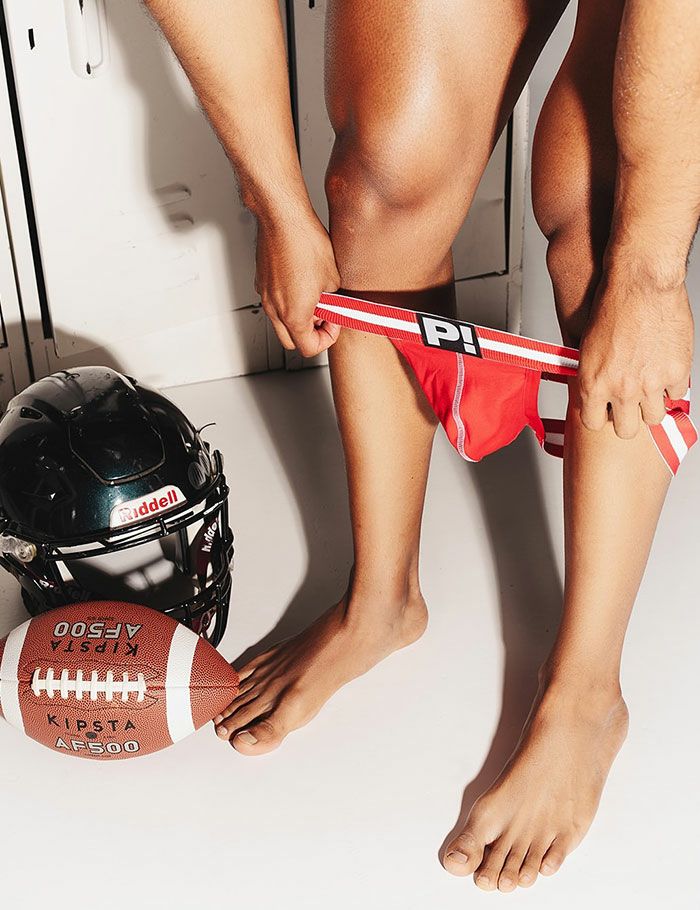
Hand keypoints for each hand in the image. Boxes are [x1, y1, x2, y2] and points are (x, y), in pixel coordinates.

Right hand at [254, 206, 340, 357]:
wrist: (283, 217)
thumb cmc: (305, 243)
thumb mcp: (333, 278)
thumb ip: (332, 300)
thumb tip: (332, 304)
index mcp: (294, 315)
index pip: (309, 348)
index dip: (326, 339)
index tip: (333, 323)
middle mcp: (275, 309)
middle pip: (291, 342)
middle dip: (309, 335)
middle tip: (323, 317)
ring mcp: (265, 296)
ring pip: (280, 323)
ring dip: (297, 319)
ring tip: (313, 298)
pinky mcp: (261, 282)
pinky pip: (273, 303)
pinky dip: (286, 303)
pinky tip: (299, 284)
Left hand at [578, 267, 693, 438]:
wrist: (640, 283)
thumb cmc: (611, 307)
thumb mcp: (586, 347)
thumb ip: (592, 376)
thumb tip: (595, 393)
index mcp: (593, 384)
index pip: (592, 423)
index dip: (599, 416)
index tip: (604, 410)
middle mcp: (621, 389)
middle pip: (625, 430)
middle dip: (627, 419)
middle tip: (629, 406)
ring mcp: (651, 384)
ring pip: (654, 418)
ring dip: (651, 406)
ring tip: (648, 391)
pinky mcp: (677, 372)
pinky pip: (676, 394)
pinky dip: (671, 386)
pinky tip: (664, 373)